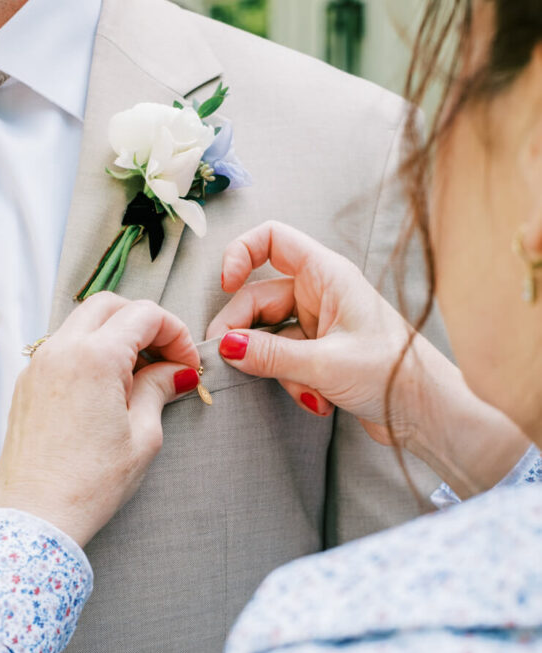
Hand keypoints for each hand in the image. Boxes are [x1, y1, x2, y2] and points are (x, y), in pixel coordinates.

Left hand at [0, 293, 200, 544]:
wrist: (35, 517)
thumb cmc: (90, 484)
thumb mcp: (142, 436)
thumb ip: (159, 389)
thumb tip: (177, 371)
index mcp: (94, 357)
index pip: (144, 315)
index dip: (175, 333)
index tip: (187, 364)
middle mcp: (61, 350)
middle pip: (109, 306)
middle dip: (144, 323)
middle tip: (165, 359)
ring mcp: (38, 365)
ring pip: (82, 322)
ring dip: (114, 335)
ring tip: (137, 376)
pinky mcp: (27, 384)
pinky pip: (62, 348)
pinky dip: (89, 352)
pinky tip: (106, 388)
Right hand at [207, 220, 434, 446]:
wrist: (428, 413)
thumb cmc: (393, 374)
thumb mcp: (324, 364)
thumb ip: (270, 354)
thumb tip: (227, 347)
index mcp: (329, 275)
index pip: (273, 240)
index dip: (241, 254)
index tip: (225, 286)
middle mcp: (323, 294)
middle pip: (260, 298)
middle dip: (244, 333)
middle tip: (227, 360)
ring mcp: (321, 325)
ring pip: (271, 337)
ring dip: (275, 368)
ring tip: (303, 390)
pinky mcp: (322, 355)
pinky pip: (287, 361)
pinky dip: (294, 383)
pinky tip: (318, 402)